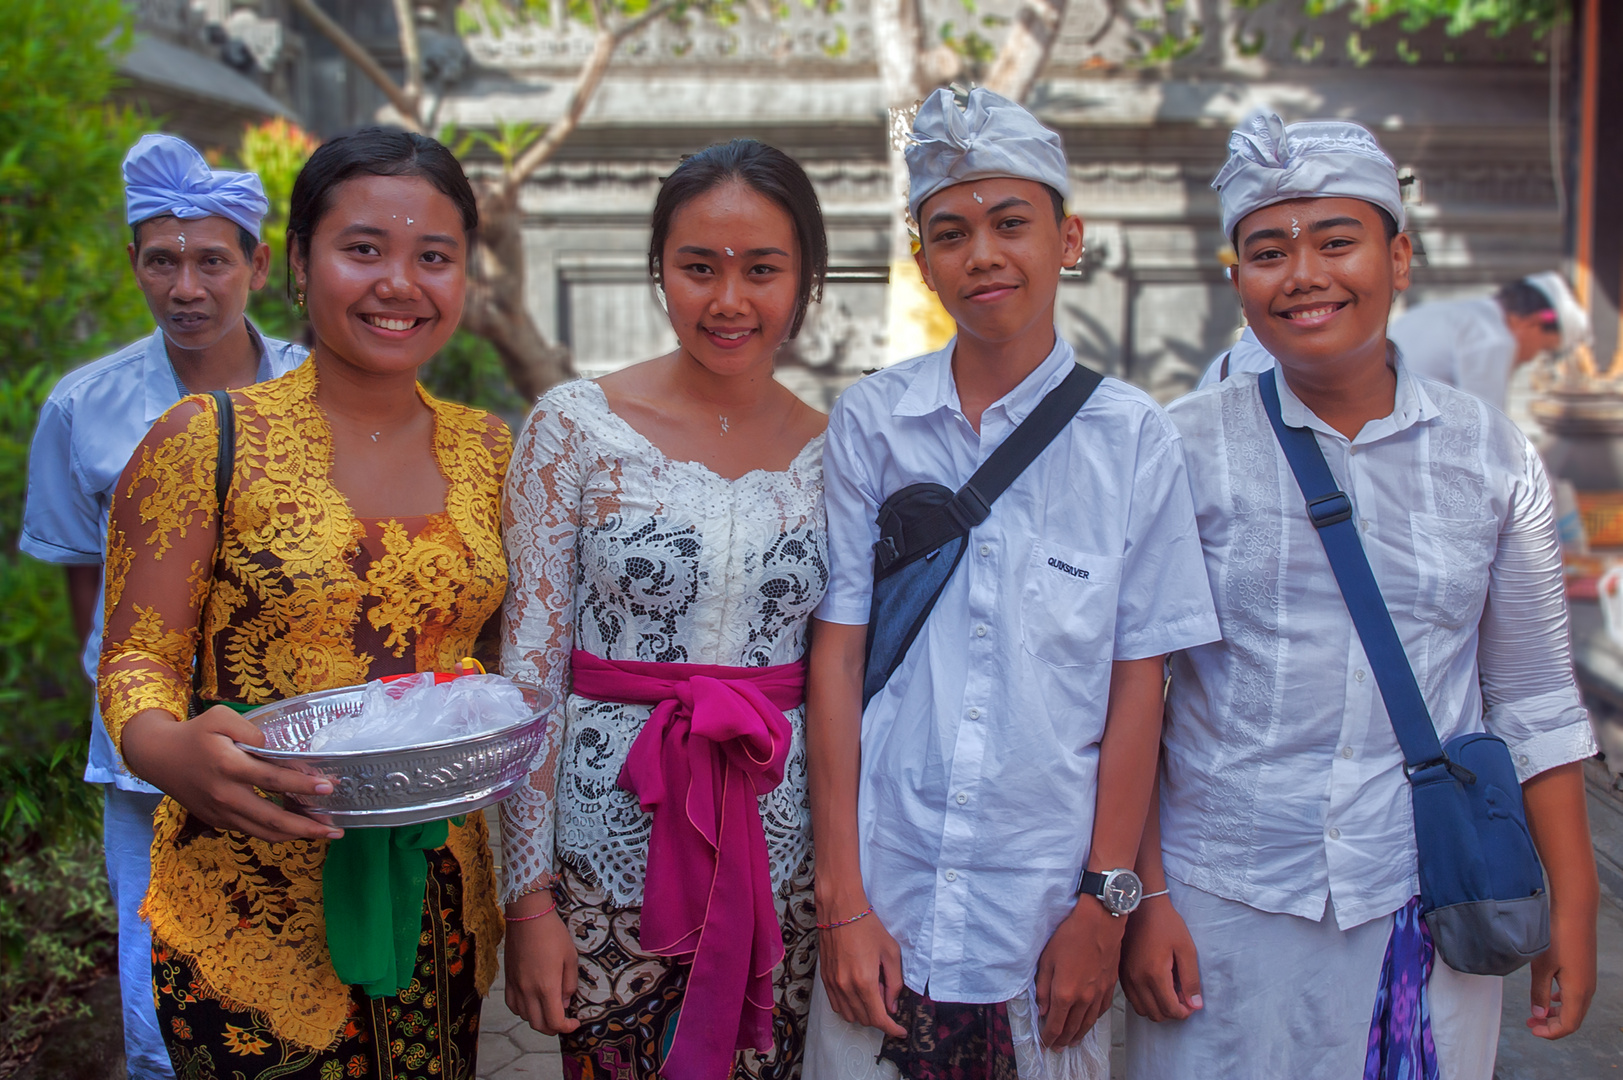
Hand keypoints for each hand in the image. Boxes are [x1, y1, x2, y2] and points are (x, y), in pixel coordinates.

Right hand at [121, 706, 341, 842]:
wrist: (158, 757)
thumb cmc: (195, 734)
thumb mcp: (221, 719)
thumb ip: (253, 731)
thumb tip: (279, 751)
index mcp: (228, 767)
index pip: (272, 779)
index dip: (303, 785)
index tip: (329, 786)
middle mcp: (225, 795)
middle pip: (272, 818)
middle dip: (307, 825)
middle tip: (336, 827)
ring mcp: (221, 812)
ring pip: (264, 832)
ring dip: (297, 836)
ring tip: (325, 832)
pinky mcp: (218, 821)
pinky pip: (252, 831)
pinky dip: (277, 832)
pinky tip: (298, 827)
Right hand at [504, 898, 580, 1035]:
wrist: (527, 916)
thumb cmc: (552, 933)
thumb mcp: (570, 957)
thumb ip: (569, 983)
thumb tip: (565, 1002)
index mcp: (546, 986)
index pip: (554, 1021)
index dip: (566, 1027)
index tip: (575, 1022)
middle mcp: (528, 991)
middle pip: (538, 1025)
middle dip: (553, 1028)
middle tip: (564, 1020)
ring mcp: (515, 986)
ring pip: (524, 1017)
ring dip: (538, 1020)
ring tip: (549, 1010)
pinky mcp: (507, 980)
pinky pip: (512, 1005)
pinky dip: (523, 1011)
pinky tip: (532, 1002)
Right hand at [818, 903, 906, 1036]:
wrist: (840, 910)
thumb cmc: (868, 927)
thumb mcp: (891, 953)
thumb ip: (894, 983)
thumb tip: (892, 1006)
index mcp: (864, 981)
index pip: (879, 1018)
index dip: (892, 1029)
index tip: (900, 1031)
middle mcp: (846, 986)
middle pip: (865, 1019)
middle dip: (880, 1017)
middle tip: (887, 998)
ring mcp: (832, 983)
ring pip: (849, 1015)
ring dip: (864, 1014)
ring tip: (873, 993)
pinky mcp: (825, 978)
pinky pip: (836, 1005)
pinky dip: (849, 1007)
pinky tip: (858, 993)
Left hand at [1035, 898, 1127, 1048]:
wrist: (1101, 923)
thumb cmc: (1070, 936)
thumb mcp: (1047, 959)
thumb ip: (1043, 987)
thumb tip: (1042, 1009)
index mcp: (1064, 993)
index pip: (1055, 1025)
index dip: (1049, 1037)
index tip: (1044, 1043)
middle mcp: (1083, 999)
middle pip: (1072, 1028)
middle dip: (1062, 1040)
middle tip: (1057, 1048)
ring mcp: (1098, 994)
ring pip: (1087, 1023)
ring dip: (1078, 1035)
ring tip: (1072, 1042)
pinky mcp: (1109, 986)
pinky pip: (1100, 1011)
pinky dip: (1092, 1021)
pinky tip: (1089, 1023)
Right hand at [1119, 894, 1202, 1021]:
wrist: (1141, 906)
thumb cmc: (1166, 924)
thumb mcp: (1186, 949)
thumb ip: (1191, 979)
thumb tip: (1195, 1005)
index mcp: (1154, 974)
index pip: (1170, 1009)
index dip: (1185, 1012)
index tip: (1192, 1004)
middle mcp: (1137, 980)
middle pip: (1156, 1014)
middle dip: (1172, 1012)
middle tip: (1182, 998)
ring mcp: (1126, 977)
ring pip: (1142, 1009)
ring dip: (1158, 1008)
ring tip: (1169, 993)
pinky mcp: (1121, 973)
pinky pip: (1133, 998)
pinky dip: (1145, 1000)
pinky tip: (1155, 987)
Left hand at [1527, 899, 1595, 1038]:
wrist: (1575, 912)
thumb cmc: (1556, 937)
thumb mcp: (1541, 967)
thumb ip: (1538, 992)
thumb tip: (1538, 1014)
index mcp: (1578, 992)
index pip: (1568, 1025)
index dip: (1550, 1033)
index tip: (1531, 1029)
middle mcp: (1587, 989)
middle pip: (1572, 1019)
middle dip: (1551, 1025)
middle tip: (1530, 1022)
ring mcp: (1588, 979)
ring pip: (1574, 1007)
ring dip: (1556, 1013)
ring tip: (1536, 1012)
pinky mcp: (1584, 970)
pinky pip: (1575, 994)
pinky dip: (1562, 1001)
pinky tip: (1549, 996)